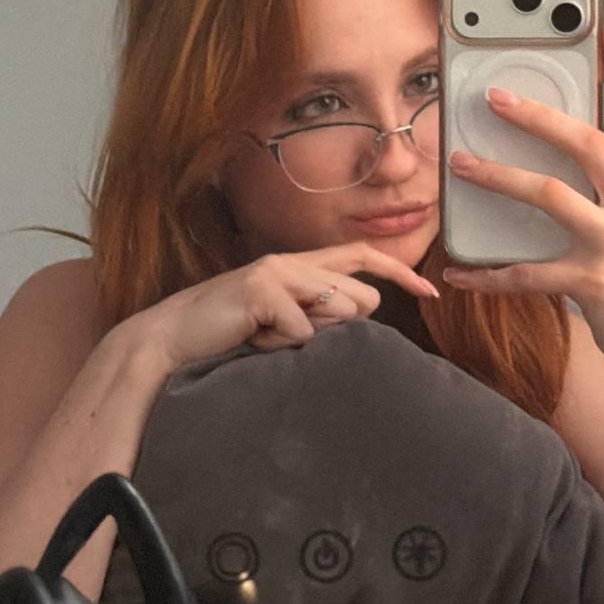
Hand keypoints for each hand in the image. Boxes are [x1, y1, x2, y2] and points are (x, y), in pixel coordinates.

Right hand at [129, 243, 438, 372]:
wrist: (171, 338)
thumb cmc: (230, 334)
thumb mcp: (283, 323)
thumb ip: (319, 315)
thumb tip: (360, 315)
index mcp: (301, 266)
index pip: (364, 256)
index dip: (401, 272)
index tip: (432, 292)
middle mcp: (293, 261)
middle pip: (362, 298)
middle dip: (342, 327)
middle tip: (291, 336)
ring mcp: (277, 272)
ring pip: (339, 311)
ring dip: (307, 337)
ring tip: (267, 336)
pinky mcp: (262, 289)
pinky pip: (302, 333)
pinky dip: (280, 346)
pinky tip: (252, 340)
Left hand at [442, 18, 603, 394]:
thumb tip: (563, 144)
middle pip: (587, 144)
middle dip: (537, 115)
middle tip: (494, 98)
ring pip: (550, 195)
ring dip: (498, 176)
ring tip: (461, 164)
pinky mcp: (594, 285)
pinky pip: (528, 272)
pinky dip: (489, 274)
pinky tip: (459, 271)